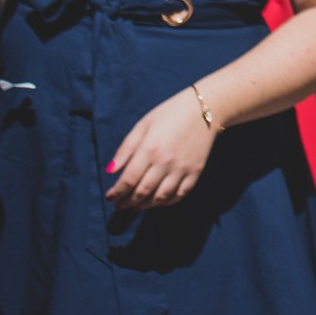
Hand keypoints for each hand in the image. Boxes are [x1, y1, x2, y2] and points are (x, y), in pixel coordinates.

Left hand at [105, 87, 218, 210]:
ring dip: (145, 205)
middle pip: (142, 192)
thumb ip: (125, 149)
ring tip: (135, 206)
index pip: (128, 180)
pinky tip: (158, 201)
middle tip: (119, 205)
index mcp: (150, 148)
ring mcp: (182, 168)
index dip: (116, 193)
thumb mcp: (143, 125)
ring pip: (160, 197)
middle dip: (127, 202)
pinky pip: (180, 195)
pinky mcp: (196, 172)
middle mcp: (165, 162)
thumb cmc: (170, 113)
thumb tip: (110, 171)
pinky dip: (167, 202)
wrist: (205, 108)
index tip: (109, 197)